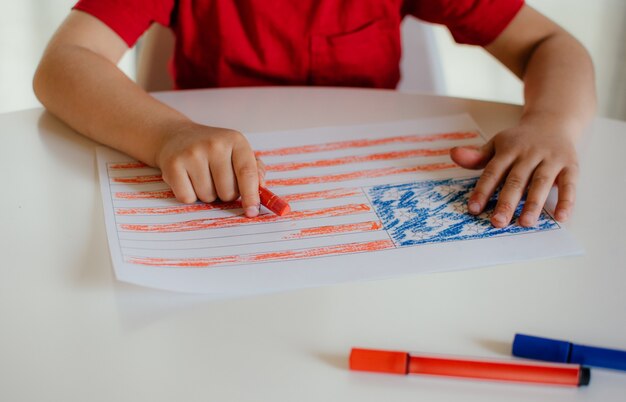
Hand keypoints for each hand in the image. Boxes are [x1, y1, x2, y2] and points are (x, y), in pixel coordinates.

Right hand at [154, 122, 264, 216]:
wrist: (177, 136)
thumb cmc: (214, 150)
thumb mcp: (237, 152)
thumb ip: (254, 170)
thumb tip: (260, 189)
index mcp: (235, 140)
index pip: (247, 174)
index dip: (251, 196)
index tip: (252, 212)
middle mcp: (214, 145)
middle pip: (228, 192)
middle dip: (225, 194)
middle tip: (217, 180)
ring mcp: (192, 154)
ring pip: (208, 197)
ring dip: (207, 194)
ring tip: (202, 177)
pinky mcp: (173, 165)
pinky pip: (188, 198)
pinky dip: (189, 195)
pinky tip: (188, 179)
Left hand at [450, 117, 578, 227]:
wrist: (553, 120)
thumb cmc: (520, 140)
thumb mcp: (497, 144)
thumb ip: (477, 156)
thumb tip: (454, 154)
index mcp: (509, 150)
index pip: (493, 172)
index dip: (482, 190)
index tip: (473, 209)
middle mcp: (529, 154)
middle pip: (516, 180)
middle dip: (506, 202)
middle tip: (497, 222)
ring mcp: (551, 159)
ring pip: (541, 183)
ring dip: (533, 204)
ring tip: (524, 223)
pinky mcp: (570, 165)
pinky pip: (570, 184)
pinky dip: (567, 201)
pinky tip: (561, 217)